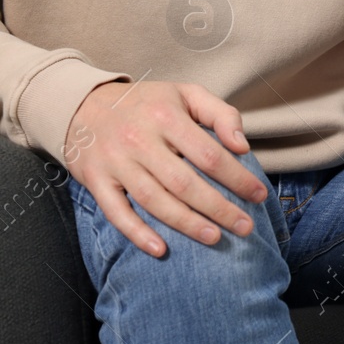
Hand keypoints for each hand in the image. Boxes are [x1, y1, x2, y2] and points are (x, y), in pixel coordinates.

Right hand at [64, 80, 266, 257]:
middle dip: (219, 208)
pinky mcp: (96, 181)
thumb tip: (242, 145)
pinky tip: (160, 249)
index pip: (210, 155)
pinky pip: (117, 213)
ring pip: (155, 201)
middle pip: (185, 183)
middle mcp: (140, 141)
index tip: (259, 195)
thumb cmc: (148, 103)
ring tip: (215, 237)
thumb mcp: (187, 94)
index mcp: (166, 117)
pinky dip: (137, 233)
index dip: (238, 178)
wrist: (84, 105)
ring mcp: (116, 163)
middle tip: (245, 227)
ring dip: (186, 224)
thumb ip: (221, 114)